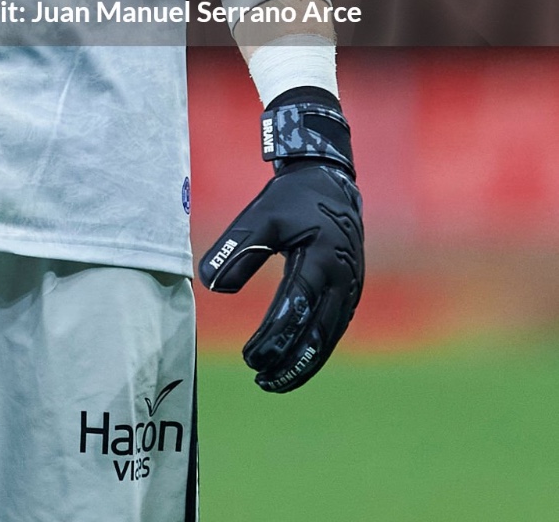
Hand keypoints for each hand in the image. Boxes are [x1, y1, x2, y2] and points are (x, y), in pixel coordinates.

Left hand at [198, 88, 363, 391]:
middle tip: (259, 378)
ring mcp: (351, 288)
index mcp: (322, 258)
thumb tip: (212, 286)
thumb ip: (237, 249)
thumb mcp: (260, 216)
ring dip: (303, 363)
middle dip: (289, 361)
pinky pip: (333, 329)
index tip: (250, 358)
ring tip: (272, 381)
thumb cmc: (291, 199)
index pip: (296, 307)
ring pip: (328, 337)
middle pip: (317, 333)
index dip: (274, 336)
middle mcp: (342, 279)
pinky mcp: (350, 292)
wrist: (330, 181)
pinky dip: (315, 350)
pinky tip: (294, 363)